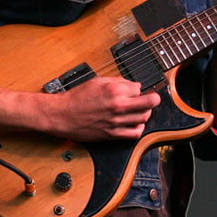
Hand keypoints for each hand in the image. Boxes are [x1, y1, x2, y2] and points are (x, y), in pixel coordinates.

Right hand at [44, 76, 160, 141]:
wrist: (63, 115)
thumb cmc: (77, 97)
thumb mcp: (97, 81)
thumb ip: (117, 81)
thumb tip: (132, 85)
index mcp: (114, 90)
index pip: (139, 88)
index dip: (138, 88)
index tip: (136, 90)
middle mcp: (118, 106)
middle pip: (149, 102)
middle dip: (153, 99)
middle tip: (151, 98)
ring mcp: (116, 121)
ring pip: (145, 117)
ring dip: (145, 113)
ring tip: (139, 110)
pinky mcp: (112, 134)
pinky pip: (135, 133)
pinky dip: (139, 128)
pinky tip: (134, 123)